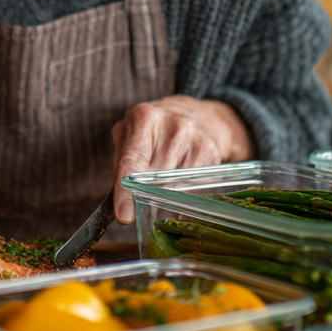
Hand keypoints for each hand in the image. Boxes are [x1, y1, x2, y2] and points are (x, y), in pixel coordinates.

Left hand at [111, 96, 252, 223]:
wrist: (197, 115)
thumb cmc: (155, 129)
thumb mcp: (129, 135)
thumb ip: (120, 164)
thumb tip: (121, 203)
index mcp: (144, 117)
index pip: (132, 161)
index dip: (126, 191)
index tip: (124, 215)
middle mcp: (173, 125)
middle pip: (155, 177)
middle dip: (147, 193)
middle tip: (144, 198)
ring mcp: (195, 138)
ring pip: (176, 185)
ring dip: (167, 193)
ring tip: (164, 182)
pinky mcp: (211, 152)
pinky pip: (193, 185)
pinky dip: (184, 191)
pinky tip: (181, 179)